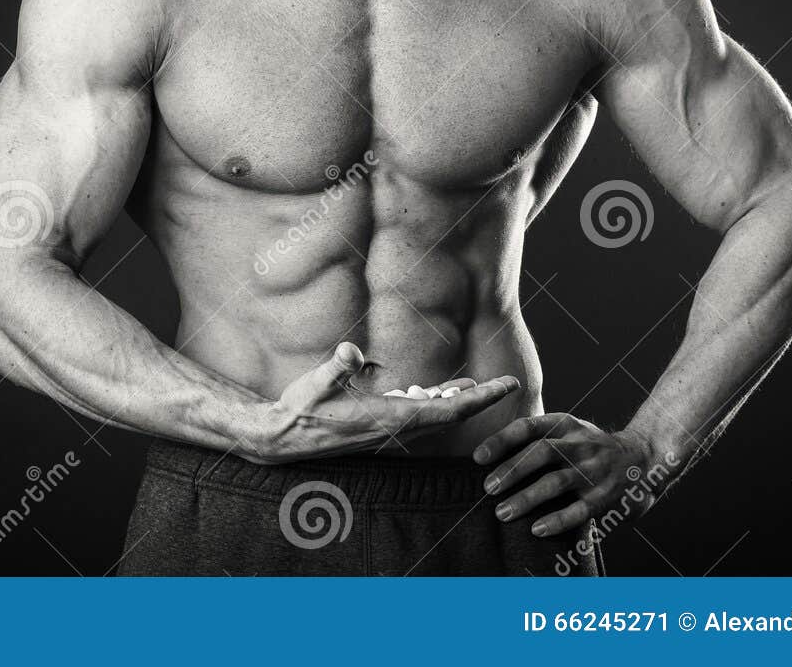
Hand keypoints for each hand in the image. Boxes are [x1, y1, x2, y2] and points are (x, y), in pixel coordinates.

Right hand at [251, 342, 520, 463]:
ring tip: (477, 387)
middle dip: (481, 401)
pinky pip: (418, 419)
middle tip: (508, 384)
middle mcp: (396, 429)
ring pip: (436, 418)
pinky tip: (429, 392)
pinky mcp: (379, 430)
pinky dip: (433, 405)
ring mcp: (389, 432)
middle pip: (452, 416)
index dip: (483, 399)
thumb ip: (335, 368)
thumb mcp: (315, 384)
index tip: (509, 385)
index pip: (451, 410)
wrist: (282, 439)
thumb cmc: (299, 410)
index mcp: (392, 419)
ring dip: (457, 403)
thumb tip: (350, 351)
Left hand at [473, 412, 662, 536]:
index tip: (478, 457)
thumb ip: (539, 438)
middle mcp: (580, 444)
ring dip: (527, 498)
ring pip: (556, 482)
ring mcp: (594, 470)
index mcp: (566, 424)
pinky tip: (537, 528)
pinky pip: (579, 510)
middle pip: (541, 452)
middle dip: (511, 471)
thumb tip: (491, 457)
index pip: (528, 427)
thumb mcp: (569, 431)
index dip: (501, 440)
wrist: (645, 458)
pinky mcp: (606, 496)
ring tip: (503, 512)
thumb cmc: (592, 448)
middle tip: (488, 488)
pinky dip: (557, 520)